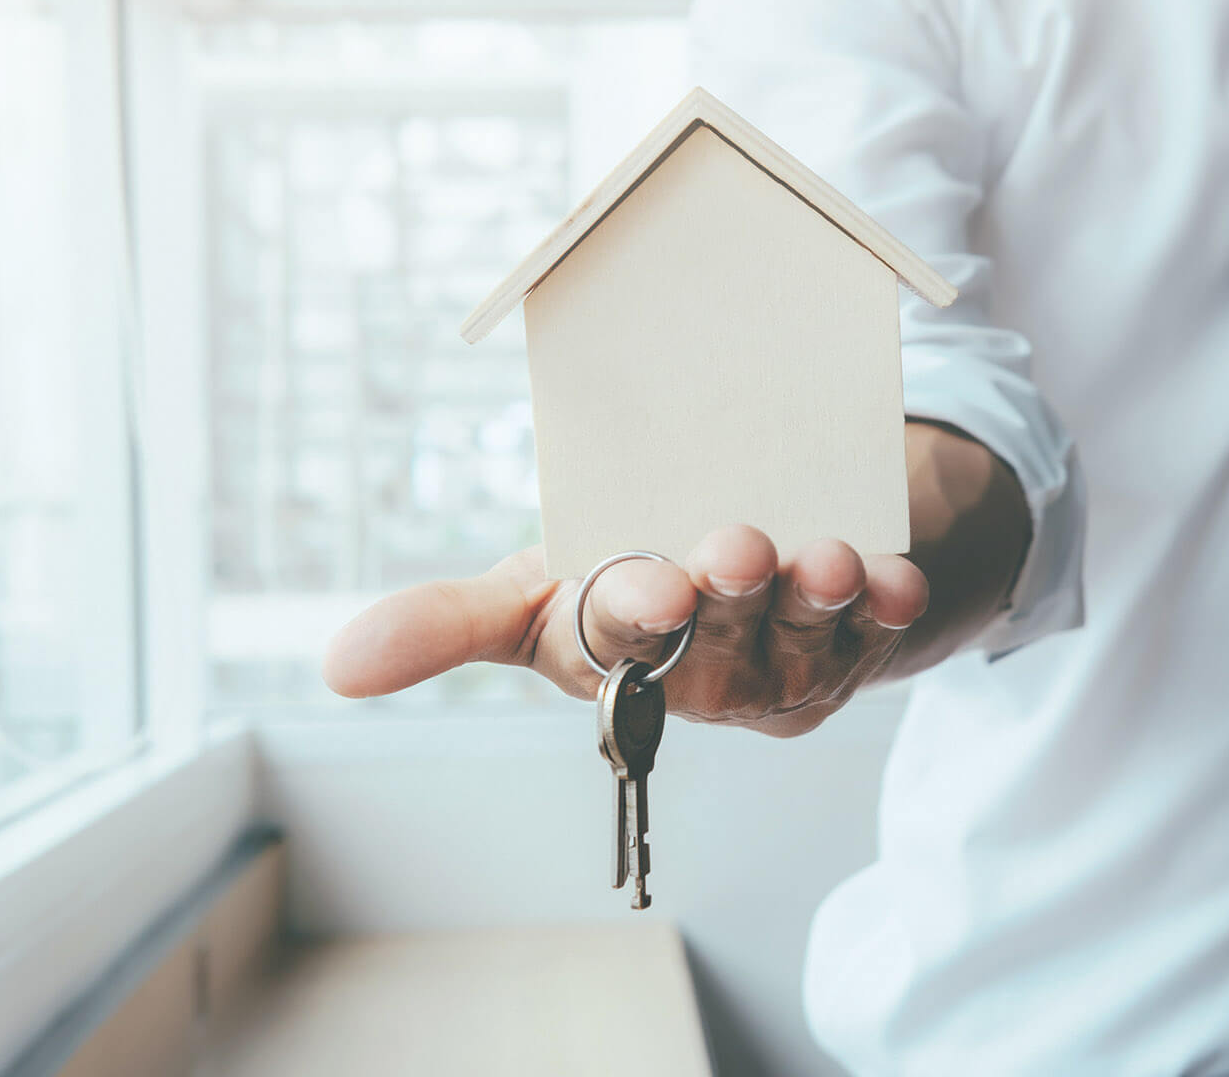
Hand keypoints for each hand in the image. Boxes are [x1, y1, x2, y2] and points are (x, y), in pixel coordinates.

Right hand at [324, 525, 928, 736]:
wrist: (762, 550)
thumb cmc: (636, 569)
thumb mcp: (541, 585)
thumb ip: (452, 622)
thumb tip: (334, 668)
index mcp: (610, 656)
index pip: (610, 645)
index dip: (631, 618)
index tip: (653, 589)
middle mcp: (696, 680)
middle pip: (713, 648)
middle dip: (727, 602)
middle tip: (738, 546)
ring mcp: (780, 675)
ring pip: (800, 646)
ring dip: (814, 602)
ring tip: (827, 557)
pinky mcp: (852, 657)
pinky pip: (877, 638)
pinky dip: (888, 608)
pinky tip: (894, 578)